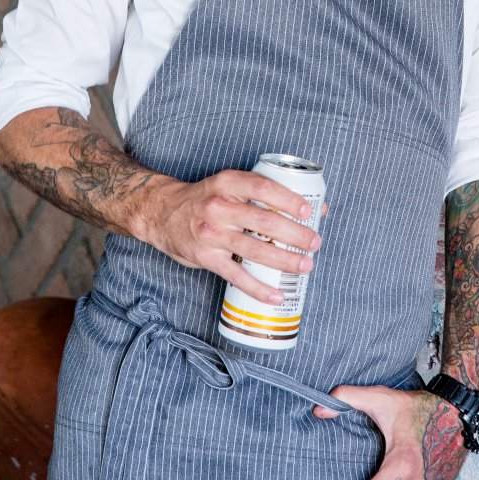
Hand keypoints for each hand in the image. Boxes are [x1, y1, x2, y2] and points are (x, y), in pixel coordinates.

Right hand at [137, 171, 324, 303]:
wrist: (162, 213)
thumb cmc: (206, 198)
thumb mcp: (229, 186)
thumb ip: (264, 193)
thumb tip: (316, 206)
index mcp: (227, 183)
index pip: (262, 187)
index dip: (287, 199)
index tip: (308, 210)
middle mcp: (219, 207)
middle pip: (263, 221)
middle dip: (294, 234)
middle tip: (315, 242)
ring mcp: (212, 234)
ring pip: (254, 250)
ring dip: (284, 260)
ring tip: (306, 265)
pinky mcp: (207, 258)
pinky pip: (237, 276)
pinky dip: (259, 288)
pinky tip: (277, 295)